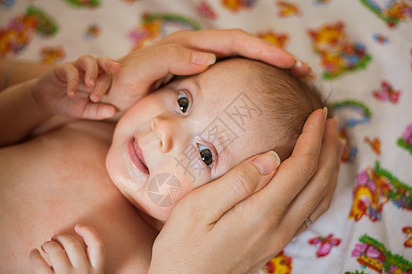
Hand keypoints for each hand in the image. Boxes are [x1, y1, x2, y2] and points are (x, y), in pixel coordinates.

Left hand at [29, 225, 104, 273]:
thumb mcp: (90, 273)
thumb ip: (88, 255)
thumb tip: (76, 229)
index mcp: (96, 271)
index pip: (98, 245)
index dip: (88, 232)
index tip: (78, 227)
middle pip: (72, 243)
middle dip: (61, 237)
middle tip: (55, 239)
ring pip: (55, 249)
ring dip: (47, 244)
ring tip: (45, 247)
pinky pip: (38, 261)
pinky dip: (34, 254)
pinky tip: (34, 254)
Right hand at [32, 55, 119, 119]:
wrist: (47, 101)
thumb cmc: (70, 103)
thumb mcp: (85, 110)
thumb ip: (99, 111)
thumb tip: (114, 111)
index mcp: (97, 79)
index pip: (108, 76)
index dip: (106, 85)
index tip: (97, 99)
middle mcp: (88, 71)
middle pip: (101, 61)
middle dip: (109, 63)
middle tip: (116, 68)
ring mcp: (76, 68)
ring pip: (87, 60)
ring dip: (92, 70)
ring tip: (90, 84)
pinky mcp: (62, 69)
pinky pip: (70, 70)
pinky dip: (72, 81)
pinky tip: (71, 94)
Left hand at [106, 29, 310, 116]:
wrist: (107, 94)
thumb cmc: (120, 88)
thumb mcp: (139, 74)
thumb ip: (168, 61)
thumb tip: (208, 58)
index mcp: (187, 47)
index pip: (235, 42)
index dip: (264, 51)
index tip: (290, 64)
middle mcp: (196, 50)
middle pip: (245, 47)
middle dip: (275, 57)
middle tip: (304, 71)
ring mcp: (197, 62)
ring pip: (240, 60)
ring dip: (266, 67)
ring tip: (293, 80)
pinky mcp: (196, 76)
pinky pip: (229, 73)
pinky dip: (249, 79)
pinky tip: (262, 92)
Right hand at [131, 109, 340, 273]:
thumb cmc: (181, 247)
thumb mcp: (199, 208)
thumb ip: (239, 181)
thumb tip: (273, 156)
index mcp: (261, 213)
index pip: (301, 167)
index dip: (314, 138)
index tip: (319, 114)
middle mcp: (279, 228)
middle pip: (318, 182)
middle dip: (329, 149)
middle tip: (332, 122)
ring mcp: (279, 240)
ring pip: (319, 199)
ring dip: (330, 169)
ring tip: (334, 146)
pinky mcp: (273, 246)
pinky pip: (310, 213)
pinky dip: (321, 190)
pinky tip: (316, 181)